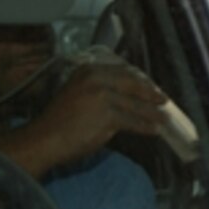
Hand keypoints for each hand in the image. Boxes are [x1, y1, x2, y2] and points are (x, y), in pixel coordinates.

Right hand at [0, 62, 166, 175]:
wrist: (44, 139)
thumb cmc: (59, 121)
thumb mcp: (77, 93)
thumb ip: (99, 89)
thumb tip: (126, 96)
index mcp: (89, 70)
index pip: (123, 72)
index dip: (140, 80)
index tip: (150, 87)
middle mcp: (96, 78)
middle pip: (133, 84)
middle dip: (150, 93)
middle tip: (163, 100)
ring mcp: (103, 96)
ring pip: (135, 105)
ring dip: (152, 113)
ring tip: (164, 118)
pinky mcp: (107, 115)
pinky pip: (132, 121)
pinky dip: (145, 127)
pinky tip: (155, 131)